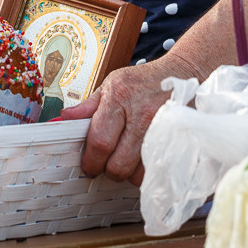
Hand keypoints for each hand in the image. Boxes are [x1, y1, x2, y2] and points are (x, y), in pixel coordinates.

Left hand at [60, 55, 191, 185]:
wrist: (183, 74)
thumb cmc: (143, 81)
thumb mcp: (112, 84)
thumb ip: (88, 106)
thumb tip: (64, 119)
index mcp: (120, 96)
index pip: (100, 141)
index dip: (90, 160)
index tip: (88, 166)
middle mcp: (142, 113)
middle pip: (118, 164)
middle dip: (108, 169)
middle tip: (108, 161)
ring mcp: (162, 129)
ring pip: (137, 173)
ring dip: (129, 172)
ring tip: (128, 157)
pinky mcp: (176, 140)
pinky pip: (156, 171)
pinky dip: (146, 171)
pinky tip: (143, 158)